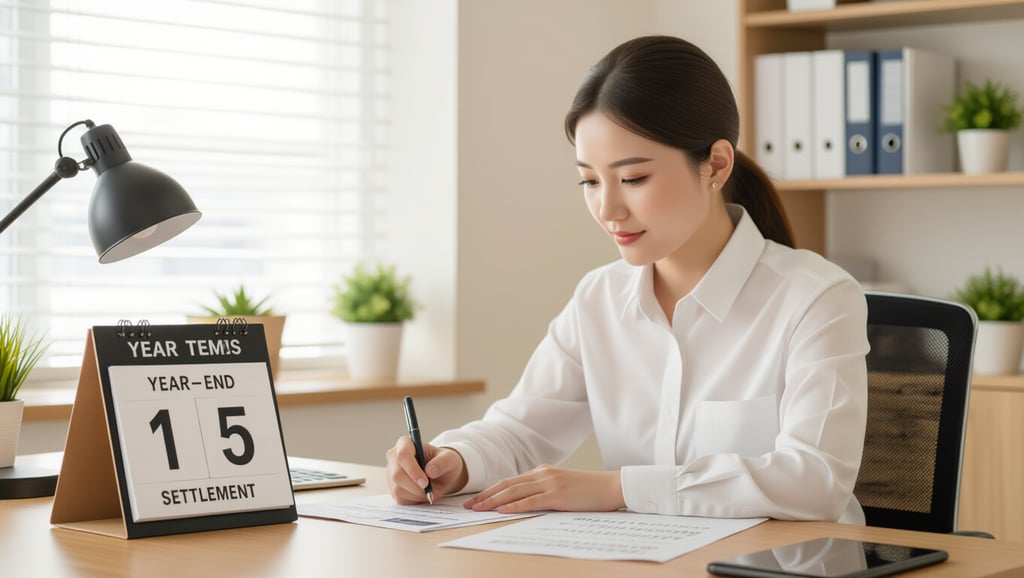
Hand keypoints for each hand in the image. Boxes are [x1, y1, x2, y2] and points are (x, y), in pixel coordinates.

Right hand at [385, 436, 467, 503]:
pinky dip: (415, 500)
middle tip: (433, 492)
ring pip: (398, 489)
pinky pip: (400, 498)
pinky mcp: (393, 488)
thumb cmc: (443, 462)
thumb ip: (443, 462)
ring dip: (418, 495)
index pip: (402, 455)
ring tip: (433, 492)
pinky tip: (424, 494)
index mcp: (406, 443)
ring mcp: (391, 473)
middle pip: (397, 475)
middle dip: (416, 487)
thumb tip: (430, 471)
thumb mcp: (450, 459)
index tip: (425, 482)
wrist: (441, 475)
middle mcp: (394, 457)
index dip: (412, 470)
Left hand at [463, 465, 623, 513]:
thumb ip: (544, 491)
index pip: (510, 481)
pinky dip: (513, 506)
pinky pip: (530, 501)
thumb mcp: (563, 486)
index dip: (491, 490)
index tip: (476, 500)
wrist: (612, 486)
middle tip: (468, 506)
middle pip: (507, 485)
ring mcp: (550, 484)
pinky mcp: (558, 496)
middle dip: (485, 496)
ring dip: (493, 501)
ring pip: (514, 492)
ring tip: (478, 509)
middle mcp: (543, 475)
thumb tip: (525, 502)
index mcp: (543, 472)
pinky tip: (502, 511)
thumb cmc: (589, 491)